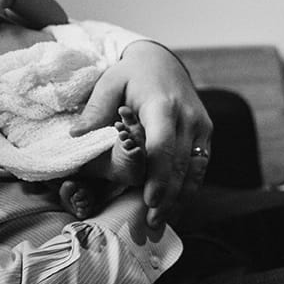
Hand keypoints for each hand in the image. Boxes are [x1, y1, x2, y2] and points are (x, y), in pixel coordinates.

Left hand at [70, 40, 211, 226]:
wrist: (163, 61)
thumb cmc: (132, 74)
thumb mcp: (109, 82)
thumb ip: (96, 109)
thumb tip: (76, 135)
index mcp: (163, 105)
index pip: (163, 146)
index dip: (158, 176)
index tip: (148, 200)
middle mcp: (188, 117)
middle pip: (180, 164)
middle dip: (168, 196)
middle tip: (152, 222)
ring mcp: (201, 125)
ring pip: (196, 168)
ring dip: (181, 197)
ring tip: (164, 220)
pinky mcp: (206, 132)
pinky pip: (201, 164)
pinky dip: (191, 186)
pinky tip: (178, 204)